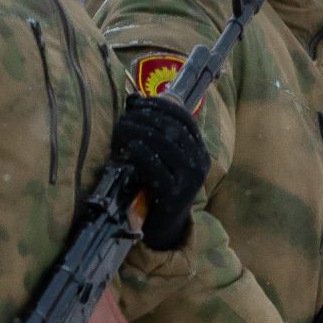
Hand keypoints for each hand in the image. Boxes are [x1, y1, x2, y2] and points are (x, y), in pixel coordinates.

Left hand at [110, 94, 208, 250]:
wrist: (163, 225)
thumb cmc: (157, 185)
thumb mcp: (161, 157)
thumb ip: (155, 131)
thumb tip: (134, 98)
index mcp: (200, 151)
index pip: (185, 118)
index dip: (162, 105)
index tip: (138, 102)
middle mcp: (200, 163)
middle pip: (175, 129)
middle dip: (148, 117)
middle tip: (125, 116)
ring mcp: (189, 180)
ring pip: (166, 145)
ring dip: (140, 132)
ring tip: (122, 129)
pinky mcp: (175, 194)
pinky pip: (156, 167)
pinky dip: (141, 154)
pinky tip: (129, 149)